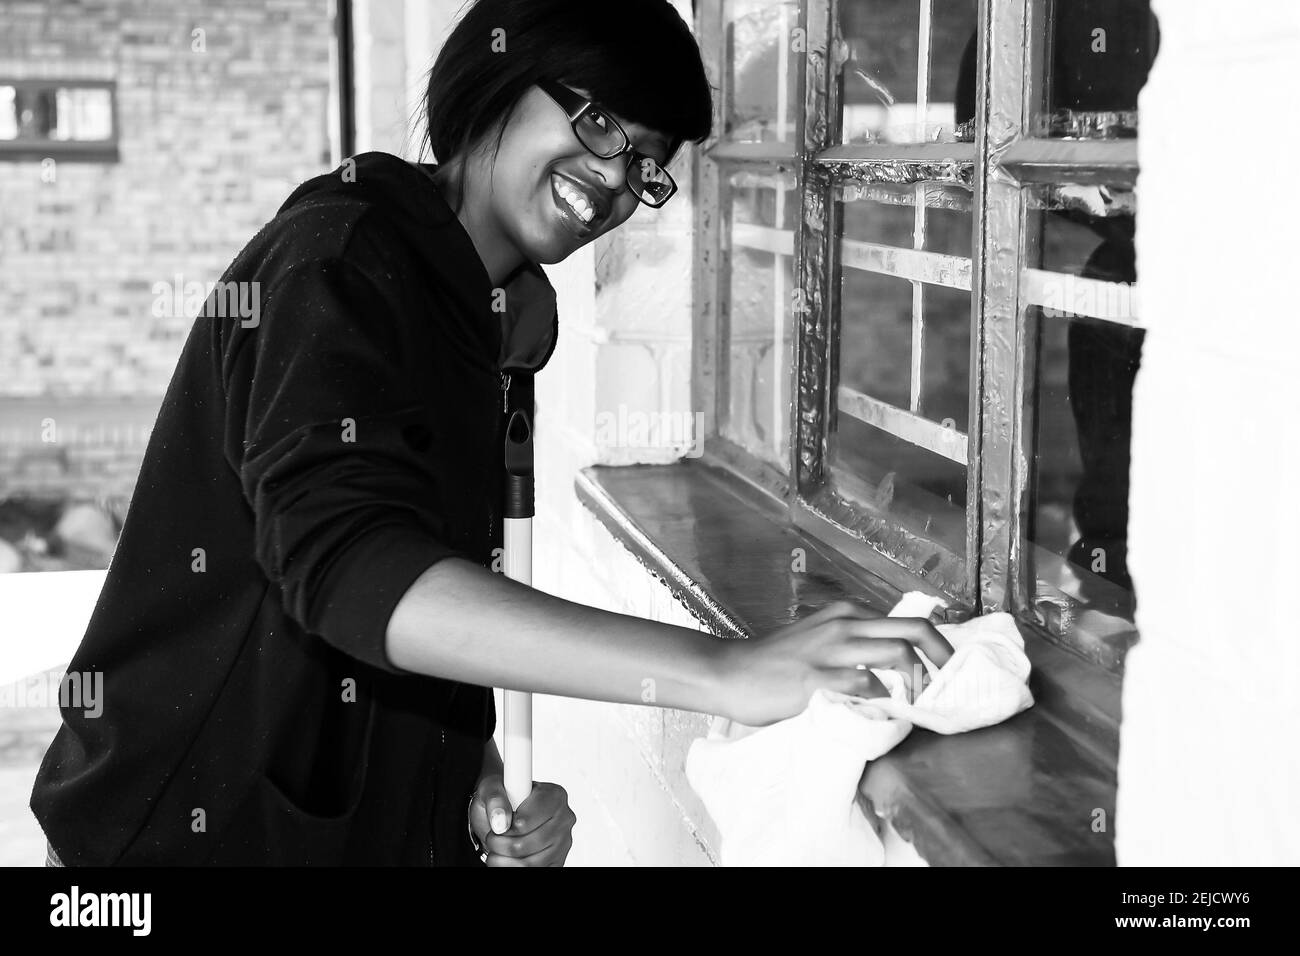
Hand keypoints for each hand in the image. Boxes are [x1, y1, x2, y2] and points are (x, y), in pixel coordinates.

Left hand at [468, 774, 575, 866]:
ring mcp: (563, 843)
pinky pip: (534, 872)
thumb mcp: (491, 789)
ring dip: (504, 859)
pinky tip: (507, 859)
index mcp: (554, 795)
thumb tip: (501, 821)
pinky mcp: (558, 861)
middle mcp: (564, 819)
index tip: (500, 824)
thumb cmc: (503, 799)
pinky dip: (512, 868)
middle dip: (501, 844)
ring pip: (529, 863)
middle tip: (493, 836)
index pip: (525, 821)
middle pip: (526, 844)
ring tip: (497, 847)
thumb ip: (495, 798)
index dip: (507, 827)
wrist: (505, 816)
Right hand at [716, 600, 954, 726]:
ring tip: (918, 707)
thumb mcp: (817, 639)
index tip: (943, 675)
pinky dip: (885, 702)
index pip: (907, 622)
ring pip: (899, 654)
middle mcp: (844, 624)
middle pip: (915, 630)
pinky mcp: (818, 678)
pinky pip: (868, 684)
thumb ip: (851, 644)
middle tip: (950, 688)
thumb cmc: (773, 662)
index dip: (934, 649)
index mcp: (846, 613)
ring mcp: (832, 650)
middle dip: (944, 659)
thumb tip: (892, 667)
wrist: (730, 672)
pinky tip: (884, 716)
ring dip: (918, 684)